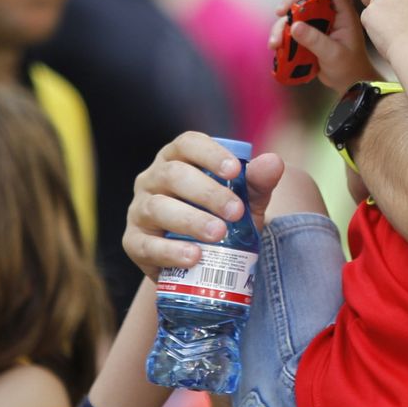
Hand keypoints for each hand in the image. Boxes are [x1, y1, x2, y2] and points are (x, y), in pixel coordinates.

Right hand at [122, 132, 286, 275]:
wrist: (201, 263)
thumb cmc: (221, 219)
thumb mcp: (245, 200)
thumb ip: (258, 182)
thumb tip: (274, 162)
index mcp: (177, 158)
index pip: (188, 144)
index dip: (210, 154)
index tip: (236, 171)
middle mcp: (152, 179)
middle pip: (174, 175)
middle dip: (207, 192)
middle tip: (236, 212)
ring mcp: (140, 210)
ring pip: (158, 208)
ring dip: (191, 220)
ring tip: (219, 234)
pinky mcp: (133, 243)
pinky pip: (147, 245)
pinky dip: (171, 251)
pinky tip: (194, 257)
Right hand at [269, 0, 377, 92]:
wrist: (349, 83)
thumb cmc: (349, 68)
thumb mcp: (333, 55)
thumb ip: (315, 40)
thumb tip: (295, 26)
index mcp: (344, 14)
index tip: (299, 4)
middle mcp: (331, 15)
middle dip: (291, 3)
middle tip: (278, 13)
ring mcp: (319, 24)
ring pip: (297, 14)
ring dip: (283, 25)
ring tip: (274, 44)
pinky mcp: (310, 34)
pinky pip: (293, 28)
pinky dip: (283, 35)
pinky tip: (276, 47)